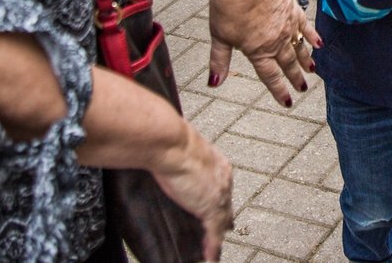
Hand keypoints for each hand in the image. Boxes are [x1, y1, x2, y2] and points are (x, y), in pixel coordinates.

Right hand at [150, 126, 233, 261]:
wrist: (169, 143)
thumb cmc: (169, 140)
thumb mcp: (179, 150)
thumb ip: (179, 160)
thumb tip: (165, 158)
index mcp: (218, 164)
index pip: (222, 187)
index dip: (219, 199)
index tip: (216, 206)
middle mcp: (223, 180)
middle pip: (226, 206)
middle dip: (223, 219)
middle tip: (220, 232)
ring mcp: (218, 195)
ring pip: (222, 222)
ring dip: (216, 236)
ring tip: (212, 248)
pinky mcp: (210, 208)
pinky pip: (214, 234)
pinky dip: (211, 248)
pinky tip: (209, 257)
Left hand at [207, 0, 319, 106]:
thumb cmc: (228, 5)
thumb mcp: (219, 36)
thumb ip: (220, 61)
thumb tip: (214, 83)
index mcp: (258, 51)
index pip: (271, 76)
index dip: (279, 90)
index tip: (288, 101)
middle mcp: (276, 42)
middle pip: (288, 64)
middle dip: (295, 77)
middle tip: (303, 88)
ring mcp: (287, 26)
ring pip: (299, 48)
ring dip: (306, 60)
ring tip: (312, 70)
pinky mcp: (293, 10)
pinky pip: (306, 27)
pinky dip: (313, 36)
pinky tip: (319, 43)